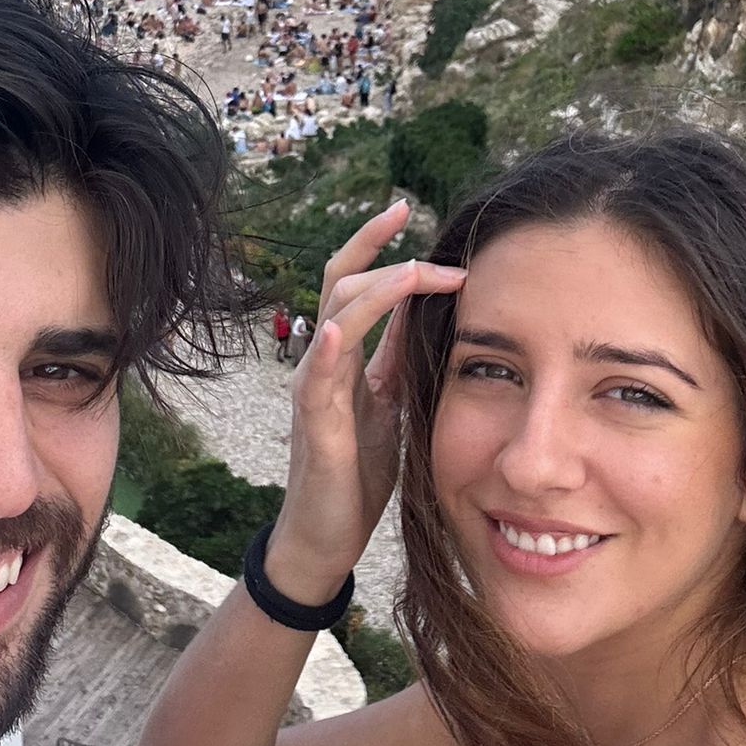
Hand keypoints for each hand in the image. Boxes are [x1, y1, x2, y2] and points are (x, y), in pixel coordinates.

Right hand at [269, 202, 466, 604]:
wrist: (327, 538)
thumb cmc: (357, 475)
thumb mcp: (390, 403)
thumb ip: (396, 358)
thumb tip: (422, 309)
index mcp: (345, 356)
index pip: (355, 281)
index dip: (375, 242)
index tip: (407, 207)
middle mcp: (322, 363)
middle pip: (339, 284)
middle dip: (383, 253)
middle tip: (431, 243)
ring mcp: (313, 393)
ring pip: (333, 319)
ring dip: (374, 291)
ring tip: (410, 271)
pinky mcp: (314, 429)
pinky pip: (314, 382)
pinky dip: (325, 352)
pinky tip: (338, 331)